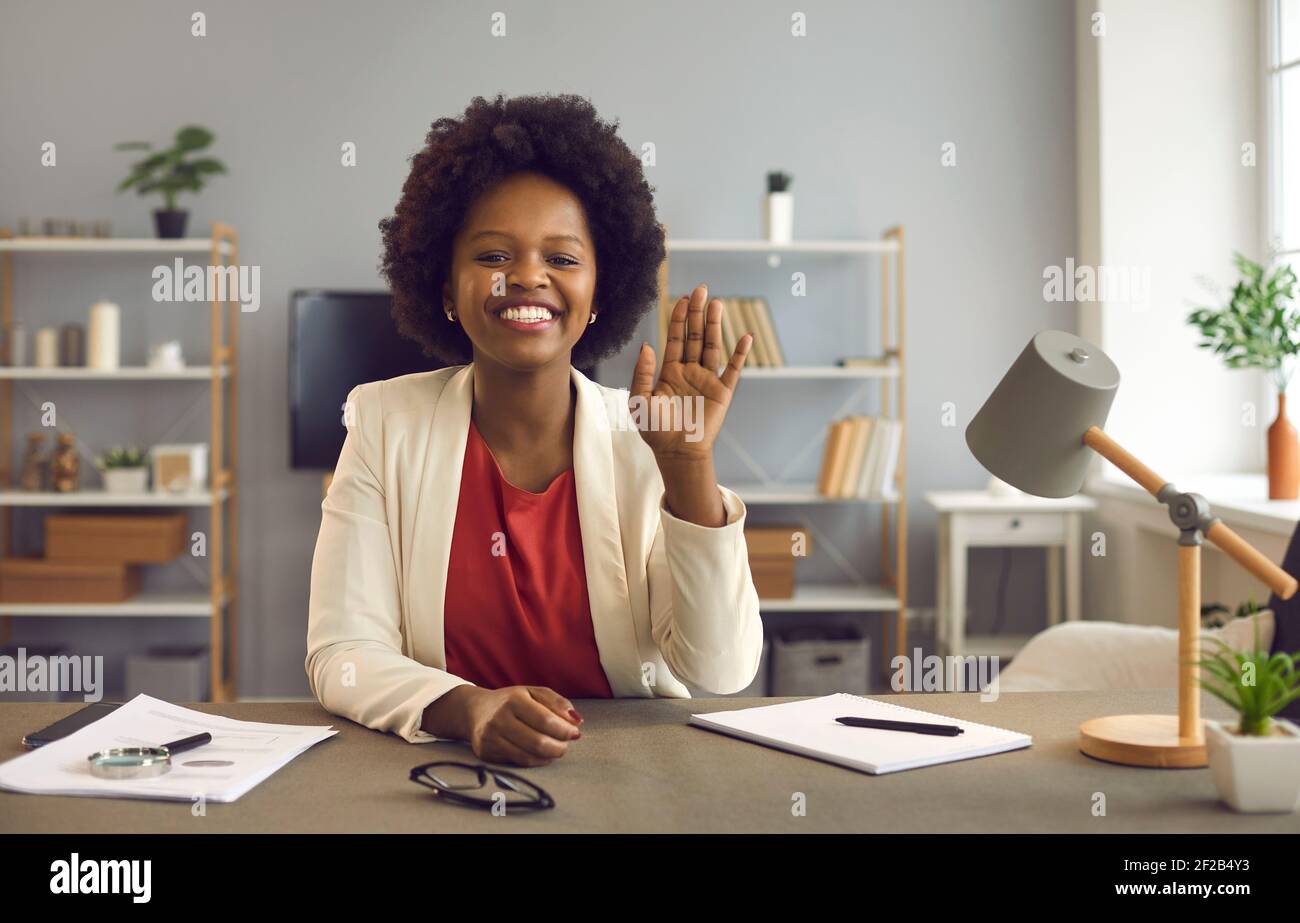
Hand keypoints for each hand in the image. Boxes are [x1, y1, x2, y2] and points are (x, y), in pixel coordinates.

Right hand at [461, 685, 581, 766]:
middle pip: (537, 742)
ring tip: (556, 749)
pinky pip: (518, 762)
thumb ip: (557, 702)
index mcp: (513, 700)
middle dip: (558, 747)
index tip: (575, 733)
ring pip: (527, 756)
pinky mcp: (485, 753)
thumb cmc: (511, 701)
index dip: (564, 730)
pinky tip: (542, 755)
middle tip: (566, 745)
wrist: (475, 710)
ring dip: (548, 756)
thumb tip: (577, 720)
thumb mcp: (533, 692)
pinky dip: (535, 761)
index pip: (544, 720)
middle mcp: (499, 719)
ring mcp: (490, 738)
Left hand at [629, 283, 750, 462]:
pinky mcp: (722, 392)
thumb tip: (647, 345)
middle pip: (695, 336)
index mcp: (670, 371)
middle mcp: (690, 371)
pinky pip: (733, 369)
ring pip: (712, 346)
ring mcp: (707, 380)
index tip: (681, 298)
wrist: (676, 453)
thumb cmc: (656, 430)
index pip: (675, 338)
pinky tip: (746, 337)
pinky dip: (740, 354)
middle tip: (700, 289)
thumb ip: (642, 373)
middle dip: (697, 313)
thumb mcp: (640, 401)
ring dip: (715, 325)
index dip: (678, 318)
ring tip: (716, 303)